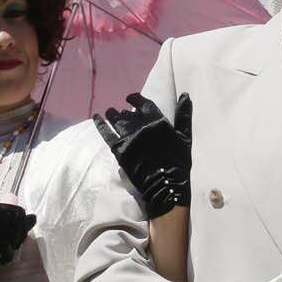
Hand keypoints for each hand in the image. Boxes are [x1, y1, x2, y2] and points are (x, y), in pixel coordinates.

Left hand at [95, 93, 192, 216]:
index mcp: (158, 122)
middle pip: (129, 113)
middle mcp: (142, 127)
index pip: (144, 104)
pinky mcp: (119, 150)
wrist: (166, 185)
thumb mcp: (185, 137)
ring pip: (117, 120)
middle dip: (124, 110)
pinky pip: (106, 133)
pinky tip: (96, 117)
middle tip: (120, 110)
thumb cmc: (178, 163)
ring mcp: (129, 138)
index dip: (136, 99)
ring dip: (113, 114)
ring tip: (110, 112)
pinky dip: (100, 124)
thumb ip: (184, 116)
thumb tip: (184, 95)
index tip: (130, 97)